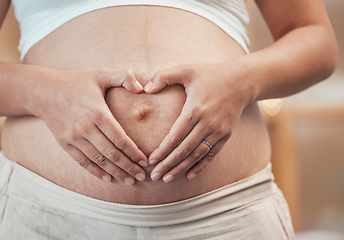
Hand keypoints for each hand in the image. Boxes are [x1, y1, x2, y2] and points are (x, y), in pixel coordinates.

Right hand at [32, 68, 147, 184]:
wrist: (43, 91)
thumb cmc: (76, 82)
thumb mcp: (100, 74)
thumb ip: (124, 76)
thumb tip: (142, 88)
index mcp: (97, 112)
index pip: (120, 138)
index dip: (134, 152)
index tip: (145, 161)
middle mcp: (85, 128)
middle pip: (111, 154)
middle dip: (129, 167)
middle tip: (143, 176)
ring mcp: (73, 137)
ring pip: (98, 161)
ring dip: (115, 172)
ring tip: (130, 180)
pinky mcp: (64, 143)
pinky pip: (82, 162)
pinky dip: (96, 172)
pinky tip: (108, 178)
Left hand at [143, 63, 250, 182]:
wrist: (241, 81)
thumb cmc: (209, 74)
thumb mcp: (186, 69)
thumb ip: (164, 76)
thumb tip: (145, 88)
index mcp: (195, 109)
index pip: (175, 136)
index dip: (162, 150)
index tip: (150, 160)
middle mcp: (208, 123)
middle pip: (185, 150)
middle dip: (168, 164)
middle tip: (154, 176)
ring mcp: (218, 131)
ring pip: (197, 155)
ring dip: (181, 168)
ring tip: (167, 178)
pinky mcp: (226, 135)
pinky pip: (212, 154)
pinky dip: (200, 166)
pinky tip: (189, 175)